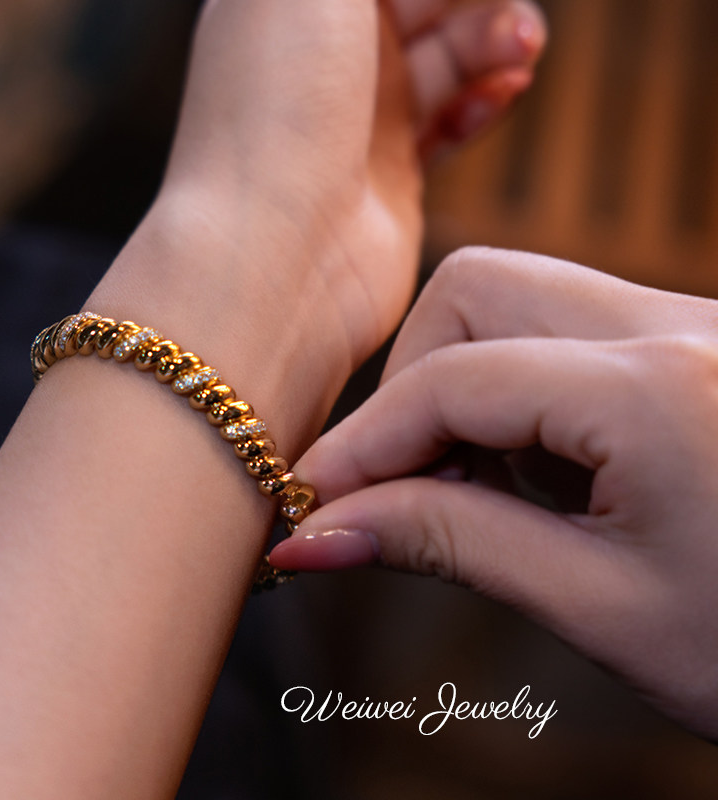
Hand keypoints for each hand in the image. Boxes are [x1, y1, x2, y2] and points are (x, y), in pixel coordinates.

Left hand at [109, 0, 546, 384]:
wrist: (275, 254)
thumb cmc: (274, 105)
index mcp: (295, 0)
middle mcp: (325, 60)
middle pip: (421, 4)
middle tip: (512, 15)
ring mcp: (358, 124)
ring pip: (444, 59)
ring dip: (493, 39)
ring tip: (524, 44)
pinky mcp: (391, 182)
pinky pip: (447, 127)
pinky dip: (483, 103)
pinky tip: (509, 90)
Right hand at [271, 247, 717, 739]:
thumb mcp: (604, 610)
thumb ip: (452, 548)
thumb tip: (323, 534)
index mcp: (661, 389)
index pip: (452, 381)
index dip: (361, 445)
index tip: (306, 503)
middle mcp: (676, 325)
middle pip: (479, 292)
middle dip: (412, 385)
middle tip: (397, 484)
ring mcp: (688, 324)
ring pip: (517, 301)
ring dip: (461, 387)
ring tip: (473, 489)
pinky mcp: (689, 346)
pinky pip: (563, 332)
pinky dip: (513, 395)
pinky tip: (532, 474)